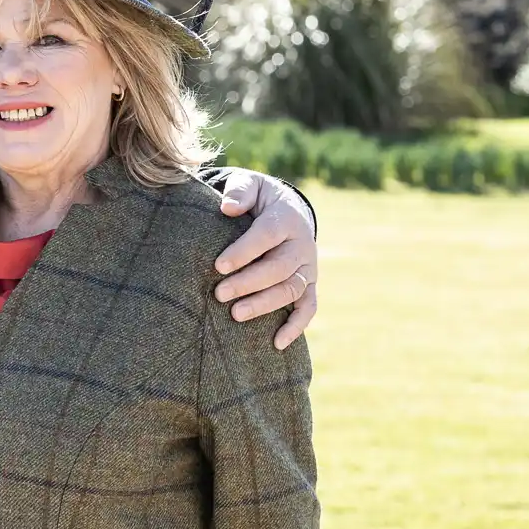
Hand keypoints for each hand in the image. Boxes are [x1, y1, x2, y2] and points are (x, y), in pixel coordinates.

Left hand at [214, 171, 317, 350]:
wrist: (286, 210)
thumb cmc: (259, 200)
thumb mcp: (250, 185)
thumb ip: (240, 191)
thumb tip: (227, 208)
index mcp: (287, 218)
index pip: (267, 236)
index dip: (244, 251)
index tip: (219, 265)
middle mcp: (302, 244)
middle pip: (279, 267)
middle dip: (249, 282)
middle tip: (219, 294)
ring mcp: (308, 267)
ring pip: (291, 289)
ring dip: (265, 304)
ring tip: (235, 314)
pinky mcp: (309, 284)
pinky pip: (308, 308)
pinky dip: (296, 326)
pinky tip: (277, 343)